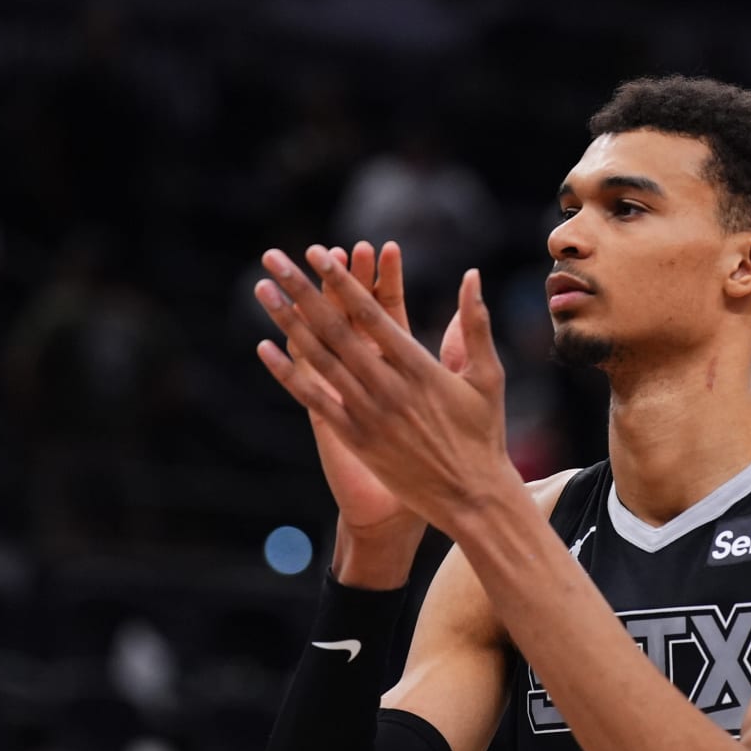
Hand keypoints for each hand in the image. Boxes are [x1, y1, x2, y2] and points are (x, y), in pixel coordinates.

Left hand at [253, 244, 520, 535]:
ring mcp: (368, 413)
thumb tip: (472, 276)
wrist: (471, 497)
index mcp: (420, 367)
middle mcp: (388, 387)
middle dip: (302, 290)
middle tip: (275, 258)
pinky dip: (288, 373)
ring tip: (263, 291)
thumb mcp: (487, 377)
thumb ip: (474, 325)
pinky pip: (314, 399)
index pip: (372, 314)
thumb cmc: (484, 435)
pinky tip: (265, 348)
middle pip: (335, 329)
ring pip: (319, 359)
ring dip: (288, 322)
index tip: (318, 254)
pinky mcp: (356, 438)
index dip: (343, 281)